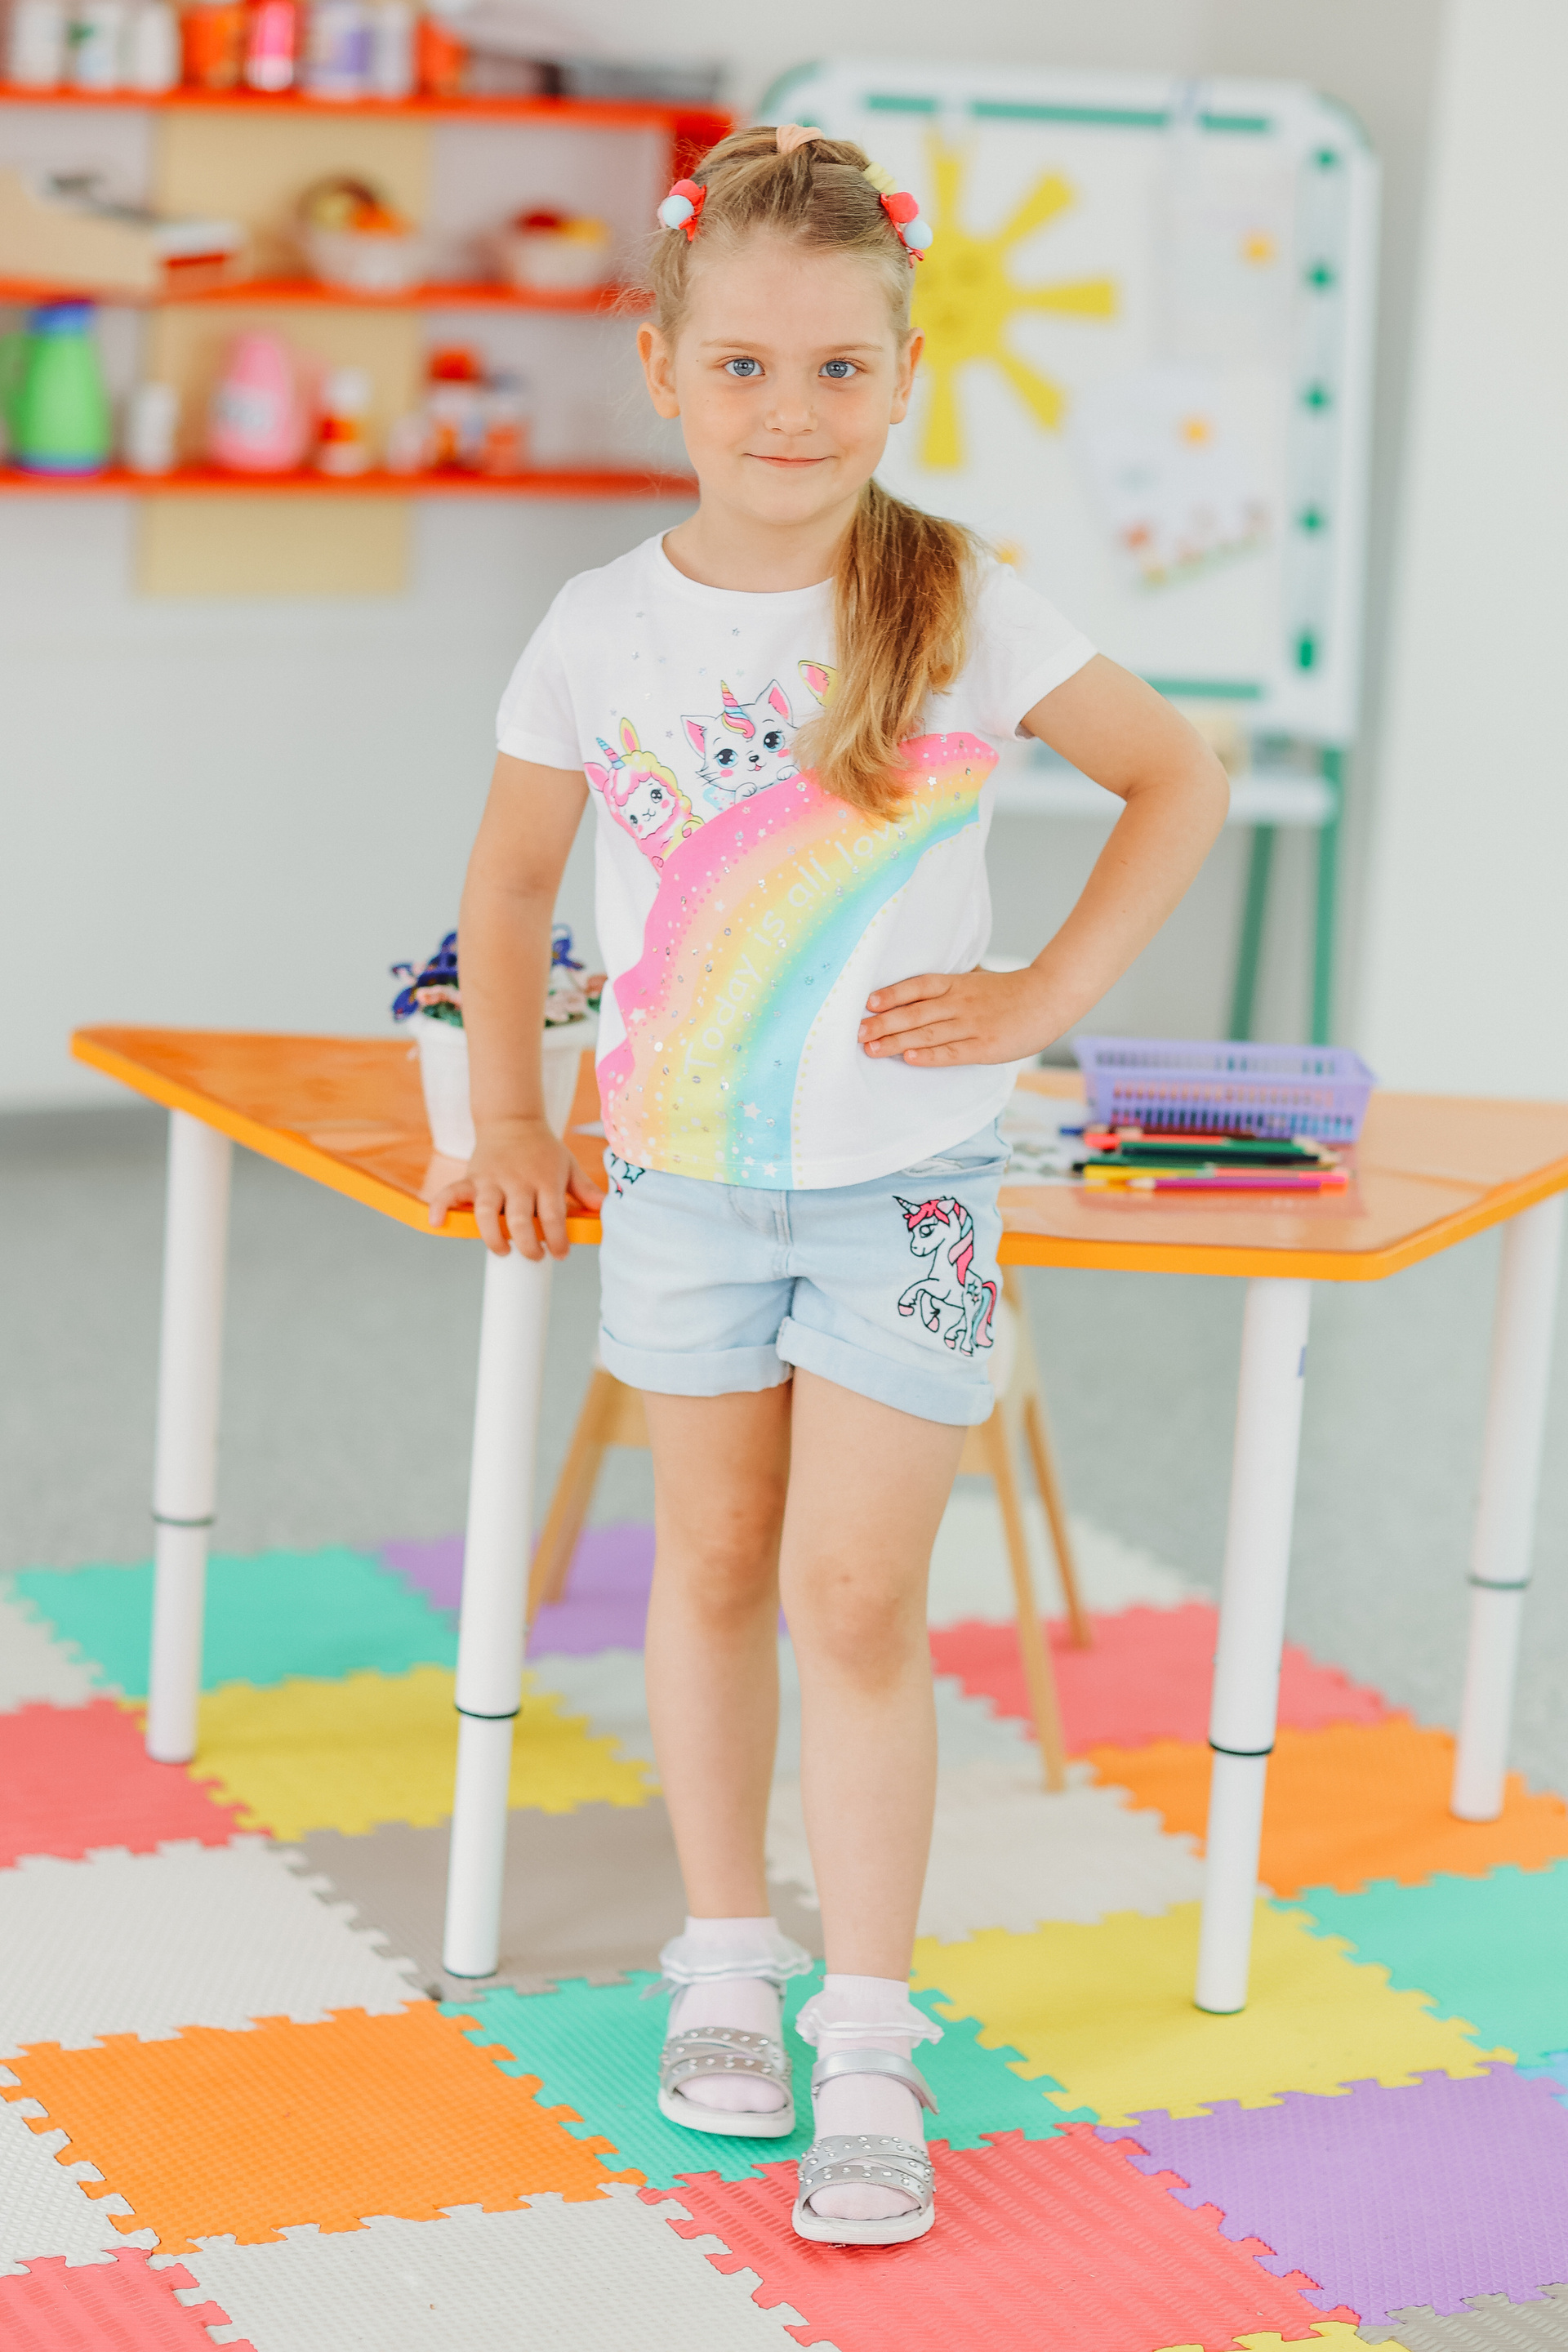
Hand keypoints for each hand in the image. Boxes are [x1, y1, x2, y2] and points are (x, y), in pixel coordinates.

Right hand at [427, 1115, 605, 1259]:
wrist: (513, 1120)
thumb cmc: (543, 1150)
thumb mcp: (569, 1166)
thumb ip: (585, 1190)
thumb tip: (605, 1209)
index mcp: (545, 1180)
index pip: (553, 1217)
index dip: (558, 1240)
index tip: (561, 1254)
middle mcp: (518, 1181)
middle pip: (519, 1219)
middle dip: (527, 1244)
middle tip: (533, 1256)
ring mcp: (492, 1179)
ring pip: (486, 1212)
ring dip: (492, 1236)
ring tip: (502, 1251)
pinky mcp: (472, 1177)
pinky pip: (452, 1192)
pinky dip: (442, 1206)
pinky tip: (437, 1222)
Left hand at [857, 965, 1059, 1066]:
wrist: (1049, 998)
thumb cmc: (1011, 992)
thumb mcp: (977, 980)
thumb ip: (950, 985)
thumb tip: (919, 988)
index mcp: (957, 984)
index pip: (918, 986)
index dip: (891, 994)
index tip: (867, 1002)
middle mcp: (960, 1003)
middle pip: (915, 1012)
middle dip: (883, 1023)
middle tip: (856, 1031)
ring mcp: (972, 1025)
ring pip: (927, 1033)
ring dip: (896, 1041)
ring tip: (871, 1048)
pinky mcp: (984, 1047)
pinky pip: (952, 1052)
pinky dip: (930, 1056)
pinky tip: (909, 1058)